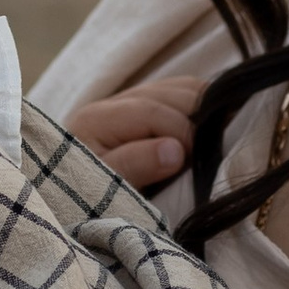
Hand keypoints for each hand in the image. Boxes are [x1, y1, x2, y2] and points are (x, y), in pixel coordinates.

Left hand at [68, 73, 206, 194]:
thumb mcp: (104, 188)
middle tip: (214, 150)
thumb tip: (175, 150)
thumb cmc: (85, 198)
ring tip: (219, 138)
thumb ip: (135, 166)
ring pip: (181, 88)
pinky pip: (182, 96)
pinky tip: (214, 128)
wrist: (69, 201)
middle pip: (171, 93)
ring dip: (205, 109)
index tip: (195, 164)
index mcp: (96, 120)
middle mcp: (112, 103)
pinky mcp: (143, 110)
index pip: (151, 111)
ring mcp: (129, 103)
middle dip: (199, 117)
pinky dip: (202, 108)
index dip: (182, 133)